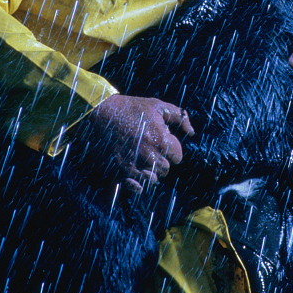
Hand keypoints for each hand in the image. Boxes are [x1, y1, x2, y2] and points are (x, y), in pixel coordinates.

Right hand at [73, 94, 193, 190]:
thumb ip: (180, 117)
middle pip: (165, 169)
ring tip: (144, 161)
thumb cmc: (132, 108)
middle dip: (162, 161)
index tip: (165, 143)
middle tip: (153, 152)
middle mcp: (148, 153)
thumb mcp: (158, 106)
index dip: (172, 150)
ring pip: (152, 179)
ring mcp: (133, 162)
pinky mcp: (119, 168)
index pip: (177, 157)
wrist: (101, 112)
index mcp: (160, 138)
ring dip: (151, 172)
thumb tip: (191, 133)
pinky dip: (138, 184)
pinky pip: (134, 186)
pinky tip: (138, 177)